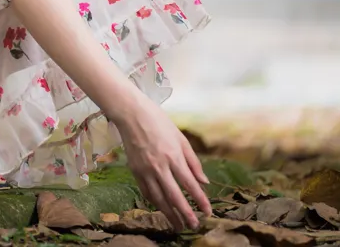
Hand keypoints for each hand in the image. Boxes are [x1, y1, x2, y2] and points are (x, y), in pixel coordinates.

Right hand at [111, 94, 212, 230]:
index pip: (190, 185)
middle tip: (193, 226)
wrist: (131, 113)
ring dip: (169, 213)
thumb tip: (204, 182)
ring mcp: (145, 169)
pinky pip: (145, 191)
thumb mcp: (181, 138)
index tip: (208, 212)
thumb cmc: (159, 122)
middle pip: (174, 196)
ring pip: (158, 198)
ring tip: (177, 224)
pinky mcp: (134, 170)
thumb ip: (193, 162)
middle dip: (185, 214)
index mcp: (174, 156)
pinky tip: (161, 207)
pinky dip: (154, 202)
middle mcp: (159, 166)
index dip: (200, 201)